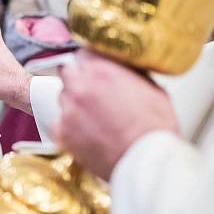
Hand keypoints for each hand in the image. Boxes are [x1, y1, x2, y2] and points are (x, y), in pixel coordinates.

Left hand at [53, 50, 179, 179]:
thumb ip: (130, 73)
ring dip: (73, 101)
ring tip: (94, 116)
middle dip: (78, 77)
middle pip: (67, 71)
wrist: (147, 161)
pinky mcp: (62, 132)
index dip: (89, 60)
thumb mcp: (152, 88)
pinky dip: (69, 125)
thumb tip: (122, 66)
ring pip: (62, 96)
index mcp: (102, 70)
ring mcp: (68, 109)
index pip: (82, 52)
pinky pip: (59, 122)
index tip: (92, 66)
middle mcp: (80, 86)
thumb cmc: (155, 129)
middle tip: (92, 90)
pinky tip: (86, 132)